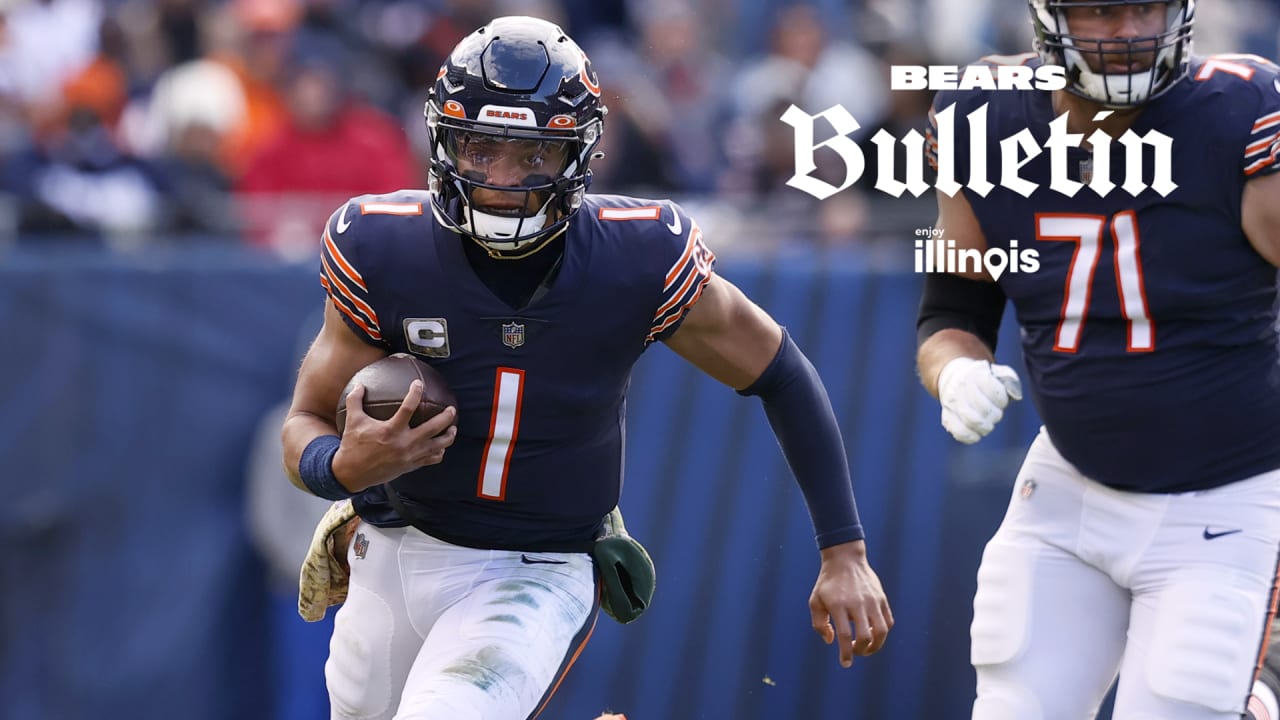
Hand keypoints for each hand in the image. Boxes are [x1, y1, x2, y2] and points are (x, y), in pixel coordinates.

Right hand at [332, 380, 456, 491]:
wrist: (353, 473)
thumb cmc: (353, 446)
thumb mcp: (353, 421)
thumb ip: (355, 400)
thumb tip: (360, 384)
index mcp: (390, 430)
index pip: (408, 408)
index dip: (415, 393)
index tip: (419, 384)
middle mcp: (404, 443)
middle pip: (433, 428)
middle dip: (446, 417)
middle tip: (452, 409)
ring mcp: (410, 456)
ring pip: (438, 446)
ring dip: (449, 436)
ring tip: (453, 427)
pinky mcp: (411, 466)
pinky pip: (432, 459)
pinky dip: (440, 452)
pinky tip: (442, 445)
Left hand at [809, 540, 892, 667]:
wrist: (845, 559)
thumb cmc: (828, 583)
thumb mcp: (815, 601)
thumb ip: (819, 624)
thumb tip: (831, 641)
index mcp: (838, 605)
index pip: (845, 635)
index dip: (846, 653)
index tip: (846, 663)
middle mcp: (857, 603)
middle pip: (865, 635)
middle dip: (861, 651)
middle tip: (855, 652)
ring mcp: (872, 600)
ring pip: (882, 631)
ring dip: (876, 646)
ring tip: (867, 648)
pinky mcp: (881, 598)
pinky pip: (888, 621)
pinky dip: (883, 633)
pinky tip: (874, 634)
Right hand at [936, 357, 1022, 443]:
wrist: (954, 379)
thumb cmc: (982, 380)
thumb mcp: (998, 373)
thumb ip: (1011, 381)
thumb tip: (1015, 395)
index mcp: (975, 373)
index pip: (995, 392)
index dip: (1002, 401)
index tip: (1000, 401)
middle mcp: (961, 387)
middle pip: (984, 409)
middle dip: (995, 415)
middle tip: (995, 414)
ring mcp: (952, 402)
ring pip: (972, 421)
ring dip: (985, 427)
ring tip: (987, 424)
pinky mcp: (947, 417)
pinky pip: (959, 432)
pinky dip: (971, 436)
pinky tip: (976, 434)